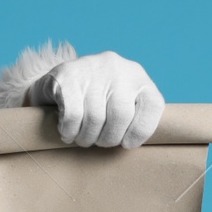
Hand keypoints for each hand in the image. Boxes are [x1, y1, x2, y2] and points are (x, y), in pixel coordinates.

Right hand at [24, 50, 165, 148]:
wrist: (58, 81)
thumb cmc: (97, 102)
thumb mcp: (122, 104)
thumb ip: (135, 118)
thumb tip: (134, 143)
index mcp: (137, 76)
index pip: (153, 106)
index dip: (141, 132)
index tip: (127, 143)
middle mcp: (117, 67)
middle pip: (121, 115)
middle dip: (109, 138)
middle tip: (99, 142)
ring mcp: (91, 68)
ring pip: (95, 118)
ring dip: (87, 137)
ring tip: (82, 138)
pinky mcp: (67, 75)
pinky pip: (73, 115)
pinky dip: (70, 130)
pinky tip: (67, 132)